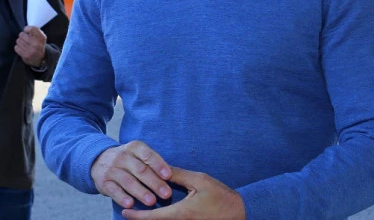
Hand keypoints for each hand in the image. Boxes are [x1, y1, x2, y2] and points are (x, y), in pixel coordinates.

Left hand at [15, 26, 46, 66]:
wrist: (41, 58)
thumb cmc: (39, 44)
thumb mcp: (41, 36)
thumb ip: (35, 30)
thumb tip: (26, 28)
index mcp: (42, 37)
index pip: (31, 29)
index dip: (27, 29)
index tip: (27, 31)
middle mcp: (37, 44)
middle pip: (22, 35)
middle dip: (22, 36)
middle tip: (25, 39)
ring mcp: (31, 50)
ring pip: (18, 41)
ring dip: (20, 42)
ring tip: (24, 44)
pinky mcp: (26, 55)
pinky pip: (16, 48)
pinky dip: (18, 47)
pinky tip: (23, 48)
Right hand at [91, 141, 172, 209]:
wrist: (99, 160)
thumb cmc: (129, 160)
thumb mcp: (139, 154)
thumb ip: (152, 163)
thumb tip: (171, 176)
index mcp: (135, 147)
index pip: (148, 155)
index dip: (159, 165)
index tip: (169, 176)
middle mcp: (122, 156)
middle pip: (140, 170)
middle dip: (154, 183)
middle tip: (166, 193)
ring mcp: (112, 169)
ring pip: (128, 181)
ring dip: (141, 192)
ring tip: (152, 201)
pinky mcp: (103, 182)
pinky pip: (113, 190)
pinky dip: (122, 198)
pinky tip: (130, 205)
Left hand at [122, 166, 244, 219]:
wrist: (237, 212)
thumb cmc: (220, 196)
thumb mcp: (199, 180)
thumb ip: (178, 176)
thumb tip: (161, 170)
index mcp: (180, 212)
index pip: (152, 216)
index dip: (136, 215)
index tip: (124, 212)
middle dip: (140, 217)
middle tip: (127, 210)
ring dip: (152, 217)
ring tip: (140, 210)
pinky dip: (162, 217)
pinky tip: (159, 211)